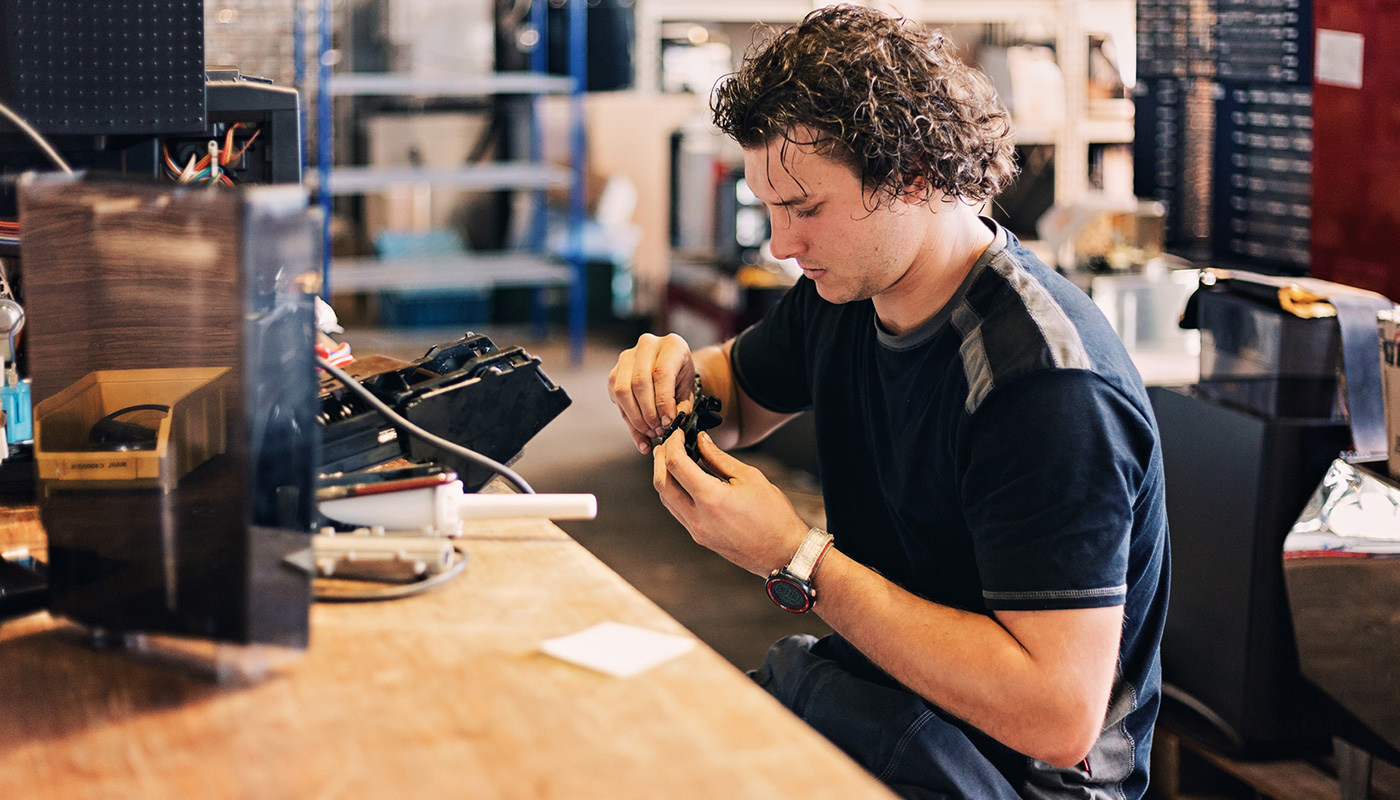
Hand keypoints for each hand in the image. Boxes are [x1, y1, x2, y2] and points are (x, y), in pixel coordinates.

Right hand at [608, 333, 694, 454]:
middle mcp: (647, 345)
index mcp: (672, 345)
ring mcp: (628, 356)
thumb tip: (671, 424)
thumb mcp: (689, 391)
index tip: (667, 422)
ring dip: (635, 417)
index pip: (661, 374)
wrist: (673, 369)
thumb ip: (682, 407)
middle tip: (658, 430)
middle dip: (648, 413)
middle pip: (640, 382)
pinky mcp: (615, 370)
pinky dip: (627, 416)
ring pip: (623, 390)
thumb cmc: (681, 378)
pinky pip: (616, 396)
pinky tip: (639, 427)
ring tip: (649, 430)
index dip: (663, 402)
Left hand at [652, 429, 808, 575]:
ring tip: (672, 458)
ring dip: (664, 476)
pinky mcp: (699, 537)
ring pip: (666, 499)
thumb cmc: (774, 516)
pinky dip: (674, 492)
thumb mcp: (749, 477)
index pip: (676, 465)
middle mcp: (697, 517)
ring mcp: (696, 531)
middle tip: (668, 442)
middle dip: (660, 459)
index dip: (673, 444)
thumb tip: (701, 441)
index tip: (679, 433)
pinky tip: (684, 480)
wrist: (783, 553)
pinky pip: (676, 511)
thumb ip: (719, 458)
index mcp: (710, 499)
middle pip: (662, 483)